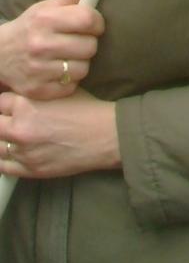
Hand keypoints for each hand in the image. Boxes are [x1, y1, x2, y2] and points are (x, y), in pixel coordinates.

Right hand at [0, 0, 104, 99]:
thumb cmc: (29, 28)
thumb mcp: (45, 8)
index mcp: (45, 20)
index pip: (88, 20)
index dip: (97, 22)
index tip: (94, 25)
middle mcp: (40, 45)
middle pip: (89, 47)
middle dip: (89, 43)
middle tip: (80, 42)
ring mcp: (38, 70)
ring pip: (83, 69)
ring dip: (80, 63)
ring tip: (70, 57)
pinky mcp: (38, 90)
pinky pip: (71, 87)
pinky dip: (69, 80)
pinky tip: (60, 71)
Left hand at [0, 91, 120, 179]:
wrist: (105, 136)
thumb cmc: (86, 110)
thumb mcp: (58, 92)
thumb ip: (34, 94)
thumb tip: (17, 95)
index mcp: (26, 105)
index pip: (0, 101)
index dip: (7, 102)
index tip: (12, 105)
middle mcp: (19, 128)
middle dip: (2, 120)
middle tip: (11, 120)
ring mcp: (22, 152)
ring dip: (2, 139)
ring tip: (14, 136)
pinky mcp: (29, 170)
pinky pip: (3, 167)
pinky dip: (4, 159)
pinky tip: (11, 153)